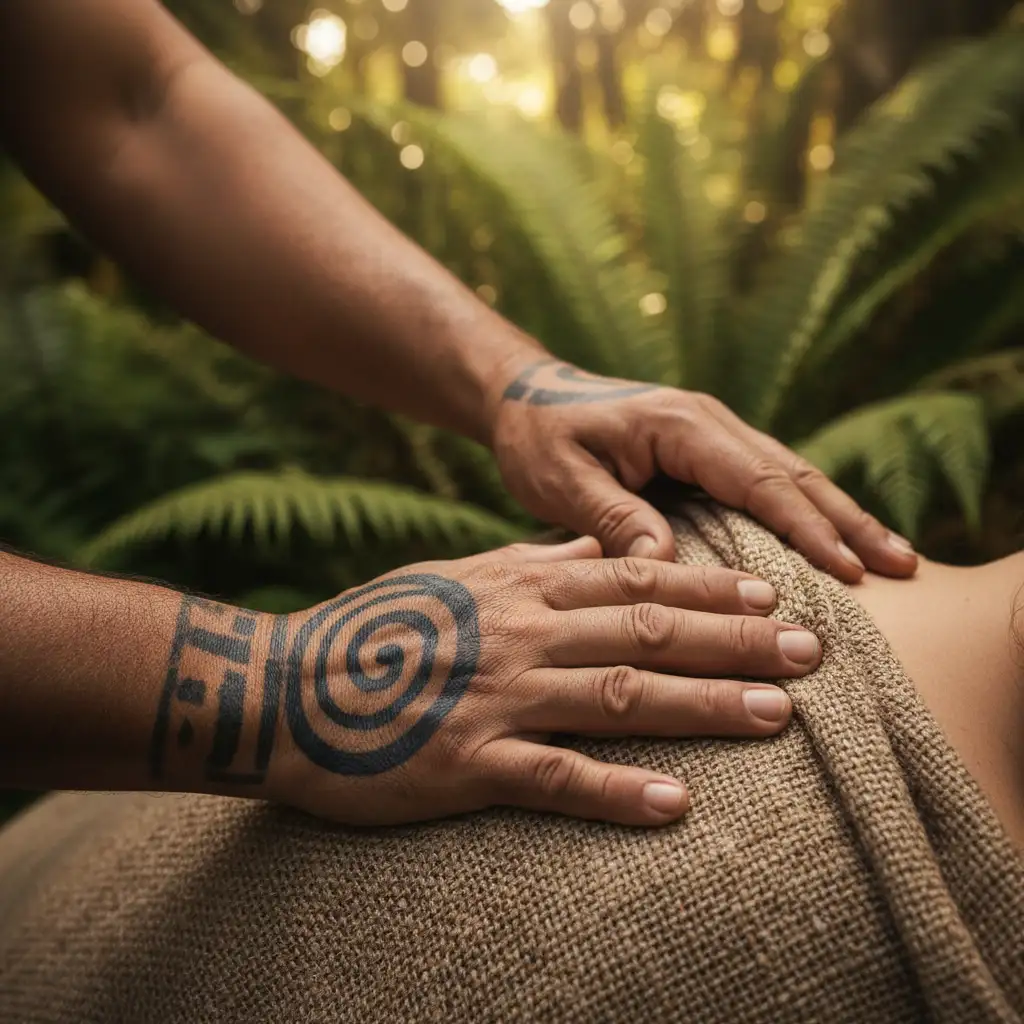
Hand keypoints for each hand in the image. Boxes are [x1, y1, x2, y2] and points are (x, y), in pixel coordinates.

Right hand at [265, 538, 822, 827]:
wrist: (287, 690)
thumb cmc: (376, 629)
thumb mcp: (455, 576)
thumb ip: (528, 562)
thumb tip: (592, 547)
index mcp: (517, 589)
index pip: (631, 581)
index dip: (707, 590)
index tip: (770, 596)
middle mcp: (519, 636)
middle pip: (644, 634)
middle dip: (733, 642)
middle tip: (809, 650)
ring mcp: (497, 699)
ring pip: (618, 698)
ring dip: (701, 707)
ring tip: (775, 716)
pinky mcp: (467, 763)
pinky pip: (554, 779)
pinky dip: (617, 792)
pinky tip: (677, 806)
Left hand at [490, 358, 917, 582]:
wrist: (525, 396)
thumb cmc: (538, 436)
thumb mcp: (561, 479)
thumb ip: (613, 517)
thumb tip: (669, 567)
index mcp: (681, 425)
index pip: (758, 480)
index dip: (805, 528)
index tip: (847, 571)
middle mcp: (709, 423)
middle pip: (793, 473)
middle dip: (848, 521)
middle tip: (904, 568)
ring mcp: (712, 435)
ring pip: (790, 475)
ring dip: (839, 515)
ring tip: (892, 558)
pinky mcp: (706, 452)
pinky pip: (767, 481)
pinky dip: (806, 510)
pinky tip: (830, 540)